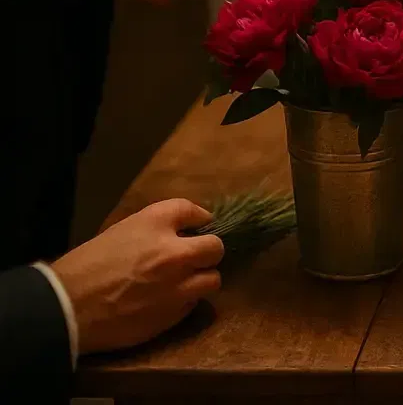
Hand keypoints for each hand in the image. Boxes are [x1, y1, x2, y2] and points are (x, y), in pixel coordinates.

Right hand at [50, 199, 223, 356]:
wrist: (65, 309)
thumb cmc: (85, 268)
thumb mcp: (118, 232)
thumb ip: (153, 229)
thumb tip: (183, 232)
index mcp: (155, 224)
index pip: (192, 211)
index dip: (197, 220)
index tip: (195, 227)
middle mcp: (175, 252)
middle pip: (215, 247)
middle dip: (206, 252)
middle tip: (193, 259)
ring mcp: (178, 285)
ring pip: (212, 279)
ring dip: (201, 280)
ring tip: (183, 283)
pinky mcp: (173, 313)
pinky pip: (193, 304)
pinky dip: (184, 302)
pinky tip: (165, 302)